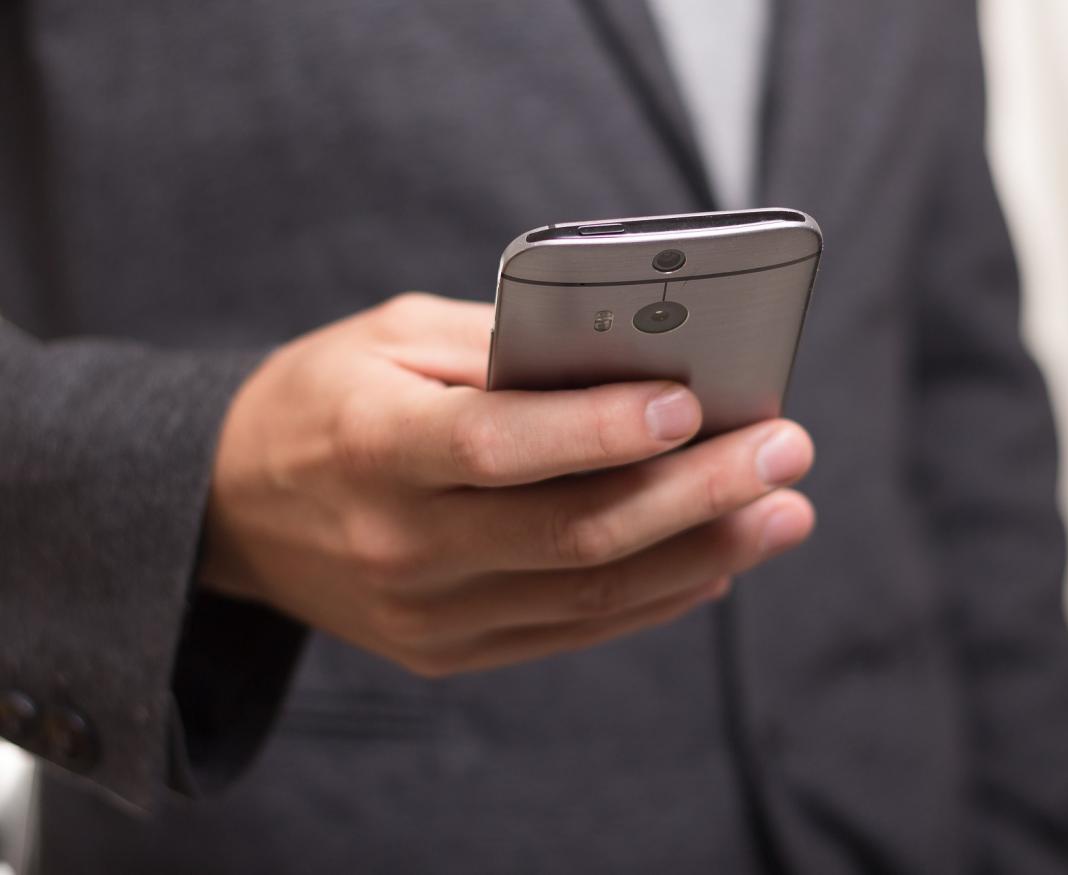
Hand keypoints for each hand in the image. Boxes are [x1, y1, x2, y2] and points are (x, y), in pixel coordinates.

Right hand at [198, 293, 814, 676]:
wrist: (232, 509)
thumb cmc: (322, 399)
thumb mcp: (389, 338)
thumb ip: (500, 344)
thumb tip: (628, 359)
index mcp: (374, 445)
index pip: (499, 447)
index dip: (599, 429)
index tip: (693, 402)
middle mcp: (401, 544)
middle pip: (573, 533)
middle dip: (695, 492)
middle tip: (786, 451)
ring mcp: (426, 614)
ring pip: (589, 594)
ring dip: (701, 553)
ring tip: (782, 511)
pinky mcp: (448, 650)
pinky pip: (570, 632)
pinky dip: (653, 596)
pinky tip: (716, 561)